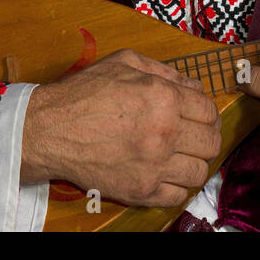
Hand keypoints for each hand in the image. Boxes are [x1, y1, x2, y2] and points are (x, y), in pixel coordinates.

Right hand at [20, 48, 221, 207]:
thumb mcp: (125, 63)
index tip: (198, 116)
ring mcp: (153, 166)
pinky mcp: (140, 190)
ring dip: (193, 162)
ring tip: (179, 156)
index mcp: (164, 98)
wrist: (48, 130)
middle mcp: (164, 133)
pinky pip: (177, 196)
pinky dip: (176, 186)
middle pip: (211, 143)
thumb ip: (165, 71)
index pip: (209, 111)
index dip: (206, 113)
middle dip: (205, 137)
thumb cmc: (83, 93)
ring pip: (199, 172)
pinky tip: (164, 173)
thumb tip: (193, 86)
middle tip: (193, 136)